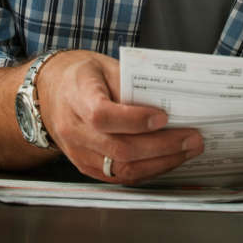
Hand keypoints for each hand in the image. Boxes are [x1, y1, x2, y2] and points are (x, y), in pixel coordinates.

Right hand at [37, 50, 203, 184]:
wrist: (49, 94)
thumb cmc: (81, 76)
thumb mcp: (103, 66)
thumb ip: (129, 83)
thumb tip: (165, 101)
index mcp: (77, 98)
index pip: (103, 116)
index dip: (135, 120)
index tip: (163, 116)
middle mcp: (74, 131)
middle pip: (119, 149)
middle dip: (162, 146)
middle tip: (192, 138)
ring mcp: (79, 154)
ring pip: (122, 169)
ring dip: (161, 162)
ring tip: (188, 150)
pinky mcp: (86, 167)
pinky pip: (120, 176)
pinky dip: (148, 170)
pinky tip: (169, 159)